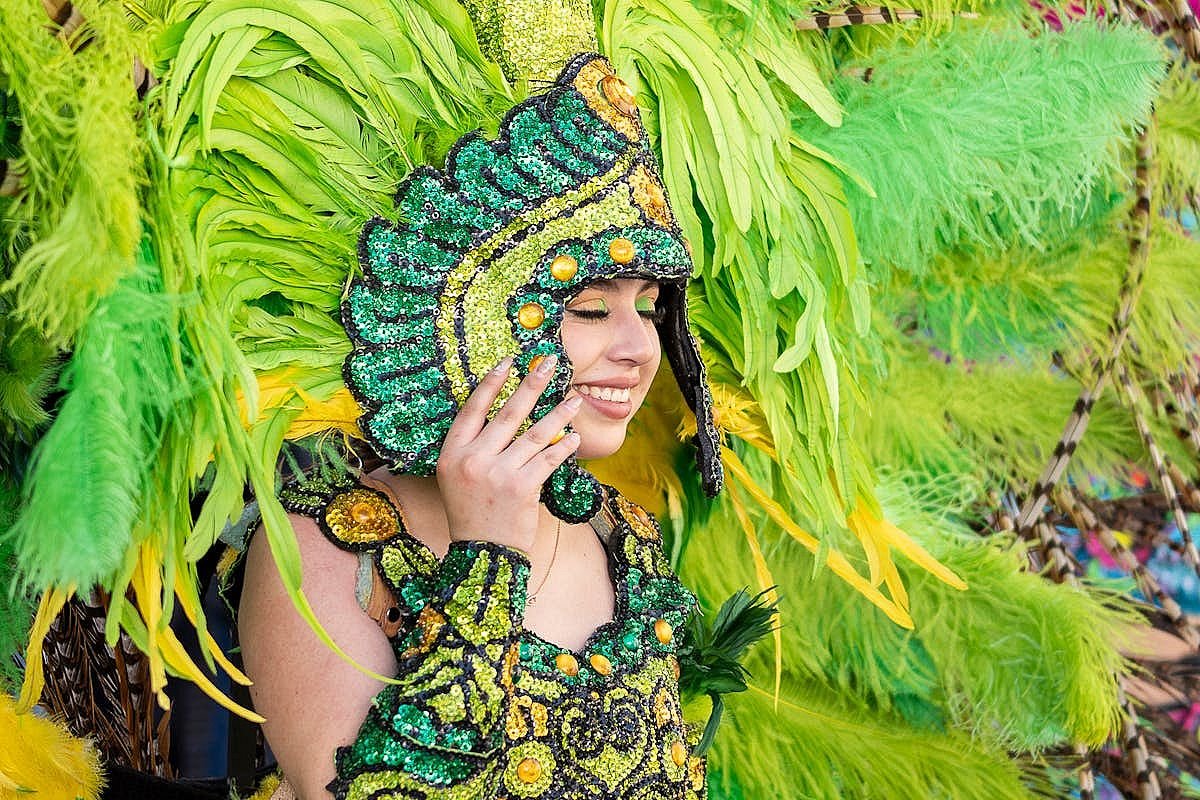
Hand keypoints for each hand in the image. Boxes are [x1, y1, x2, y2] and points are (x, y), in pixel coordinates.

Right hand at [436, 355, 582, 553]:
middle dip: (531, 385)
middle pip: (508, 413)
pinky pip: (548, 459)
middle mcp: (473, 460)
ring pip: (535, 434)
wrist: (482, 552)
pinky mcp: (523, 488)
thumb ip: (473, 447)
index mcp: (452, 453)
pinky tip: (574, 437)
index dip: (491, 383)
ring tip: (573, 400)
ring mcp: (499, 474)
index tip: (508, 361)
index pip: (473, 409)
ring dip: (558, 414)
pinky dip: (564, 447)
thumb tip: (505, 412)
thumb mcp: (456, 476)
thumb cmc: (471, 511)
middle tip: (549, 364)